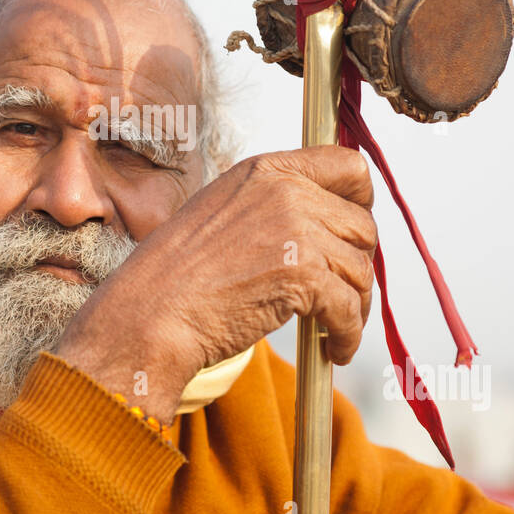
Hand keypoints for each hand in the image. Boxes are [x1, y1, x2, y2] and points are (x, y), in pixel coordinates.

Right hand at [53, 145, 376, 423]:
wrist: (151, 312)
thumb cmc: (178, 274)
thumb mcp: (225, 212)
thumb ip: (274, 206)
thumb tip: (325, 224)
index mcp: (267, 170)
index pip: (350, 165)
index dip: (362, 201)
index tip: (353, 232)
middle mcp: (285, 191)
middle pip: (362, 226)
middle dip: (357, 265)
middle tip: (341, 294)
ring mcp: (296, 230)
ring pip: (361, 270)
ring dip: (354, 306)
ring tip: (334, 328)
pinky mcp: (302, 274)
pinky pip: (350, 308)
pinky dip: (348, 335)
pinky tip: (333, 348)